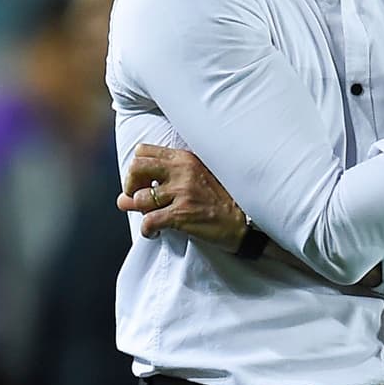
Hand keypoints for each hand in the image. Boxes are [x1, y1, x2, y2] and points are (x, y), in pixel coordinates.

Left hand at [117, 143, 383, 285]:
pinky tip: (155, 234)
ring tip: (149, 217)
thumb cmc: (232, 198)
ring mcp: (183, 192)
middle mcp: (183, 170)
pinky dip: (147, 230)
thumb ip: (179, 173)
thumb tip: (154, 179)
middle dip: (130, 184)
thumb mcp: (208, 174)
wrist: (253, 220)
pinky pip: (149, 222)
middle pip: (136, 168)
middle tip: (138, 197)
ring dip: (139, 210)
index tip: (144, 180)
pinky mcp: (183, 215)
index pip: (145, 151)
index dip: (137, 167)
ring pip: (140, 198)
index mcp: (189, 156)